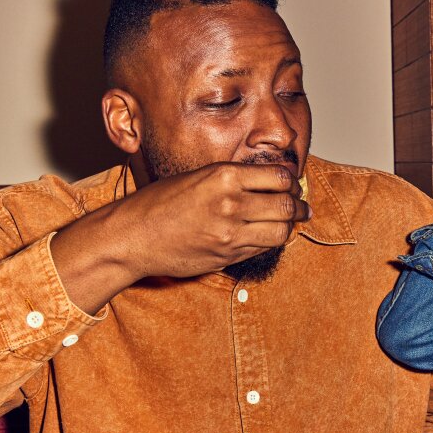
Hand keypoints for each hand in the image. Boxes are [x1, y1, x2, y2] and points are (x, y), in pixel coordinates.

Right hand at [52, 162, 307, 312]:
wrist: (131, 237)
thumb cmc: (159, 203)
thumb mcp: (197, 177)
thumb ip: (233, 180)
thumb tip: (270, 183)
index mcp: (223, 176)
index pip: (279, 177)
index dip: (290, 182)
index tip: (292, 185)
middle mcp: (230, 204)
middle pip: (286, 206)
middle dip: (298, 206)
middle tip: (301, 207)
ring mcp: (230, 233)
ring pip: (280, 232)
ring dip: (288, 227)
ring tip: (288, 223)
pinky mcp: (227, 256)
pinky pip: (262, 249)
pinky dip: (269, 242)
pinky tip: (266, 236)